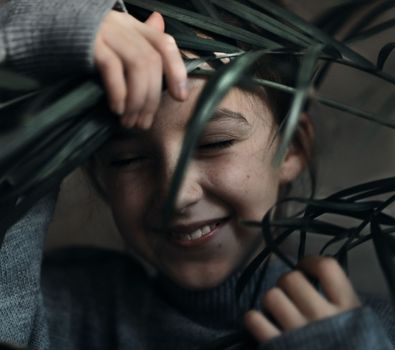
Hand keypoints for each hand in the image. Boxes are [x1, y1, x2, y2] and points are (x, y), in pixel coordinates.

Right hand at [94, 10, 187, 128]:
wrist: (44, 34)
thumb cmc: (84, 48)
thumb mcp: (115, 46)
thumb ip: (139, 46)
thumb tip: (161, 29)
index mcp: (133, 27)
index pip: (164, 44)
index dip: (177, 70)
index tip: (180, 96)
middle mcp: (122, 25)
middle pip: (151, 62)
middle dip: (152, 99)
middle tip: (144, 124)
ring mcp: (106, 32)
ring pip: (137, 66)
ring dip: (137, 101)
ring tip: (130, 122)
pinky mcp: (88, 44)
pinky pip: (112, 68)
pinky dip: (119, 92)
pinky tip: (117, 109)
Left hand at [244, 256, 360, 342]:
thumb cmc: (351, 349)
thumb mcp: (355, 324)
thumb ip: (340, 301)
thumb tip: (313, 277)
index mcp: (347, 308)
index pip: (328, 267)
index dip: (310, 262)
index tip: (305, 268)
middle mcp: (322, 316)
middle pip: (291, 279)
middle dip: (286, 283)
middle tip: (289, 294)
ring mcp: (299, 332)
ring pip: (271, 296)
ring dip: (270, 301)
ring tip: (277, 311)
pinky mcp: (278, 347)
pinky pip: (254, 319)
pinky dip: (254, 319)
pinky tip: (262, 325)